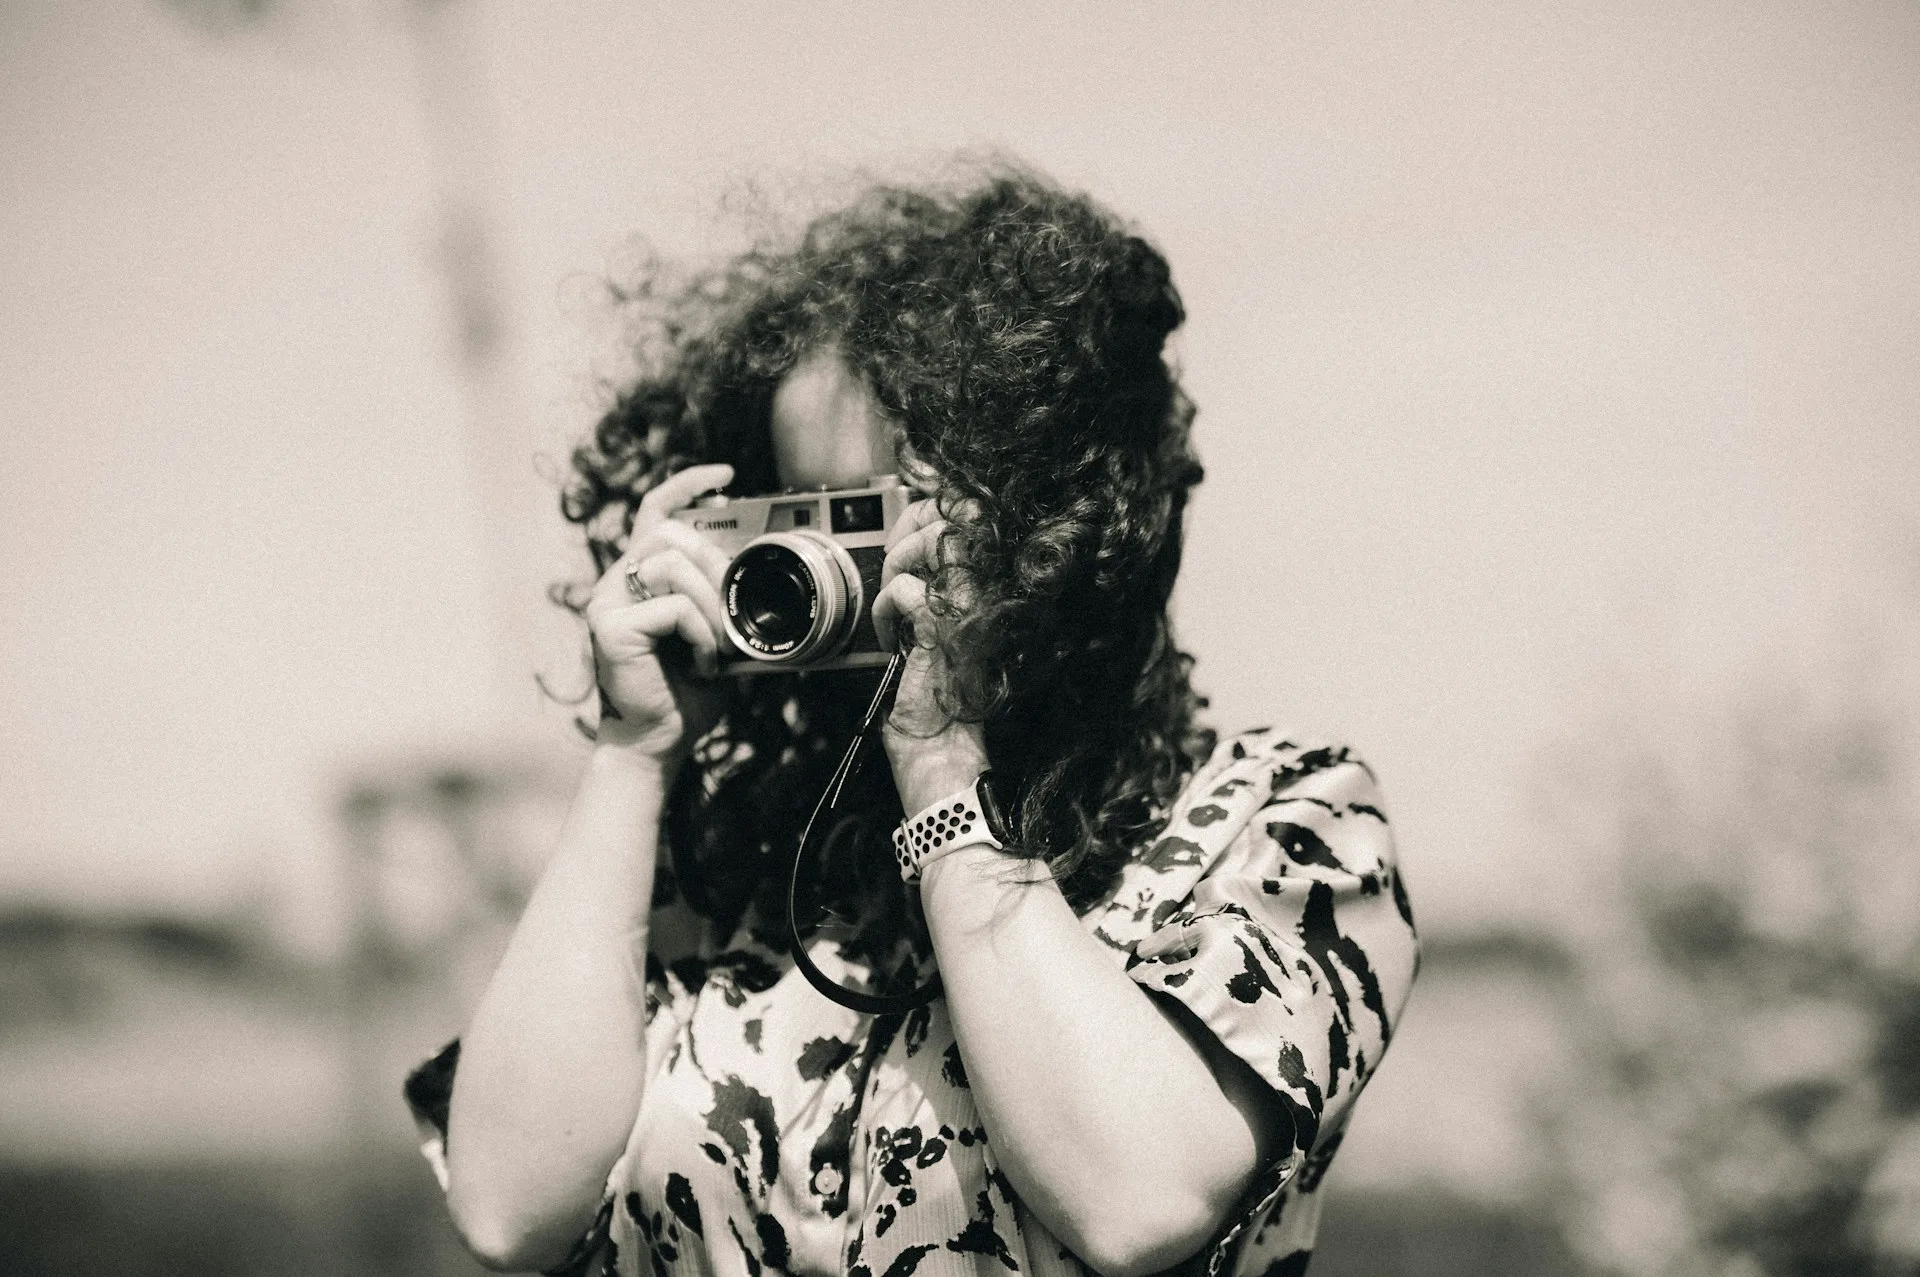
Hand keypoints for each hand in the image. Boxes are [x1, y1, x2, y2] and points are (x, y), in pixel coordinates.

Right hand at [585, 464, 737, 764]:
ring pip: (672, 565)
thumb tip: (761, 574)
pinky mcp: (610, 627)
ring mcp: (608, 602)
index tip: (726, 476)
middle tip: (731, 607)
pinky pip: (673, 606)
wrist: (658, 743)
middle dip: (714, 562)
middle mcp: (617, 582)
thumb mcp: (715, 636)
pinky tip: (702, 663)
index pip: (655, 511)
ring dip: (711, 605)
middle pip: (669, 533)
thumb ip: (723, 601)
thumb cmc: (685, 694)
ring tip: (718, 646)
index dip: (688, 485)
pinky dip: (701, 634)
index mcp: (641, 578)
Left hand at [873, 497, 989, 810]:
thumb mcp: (930, 626)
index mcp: (982, 585)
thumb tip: (906, 547)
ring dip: (895, 571)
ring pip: (927, 545)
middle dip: (905, 535)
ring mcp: (969, 606)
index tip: (901, 534)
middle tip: (893, 569)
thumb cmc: (933, 696)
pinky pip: (905, 589)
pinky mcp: (946, 625)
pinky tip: (892, 638)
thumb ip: (928, 584)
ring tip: (892, 610)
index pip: (961, 517)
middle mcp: (983, 590)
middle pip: (946, 519)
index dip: (924, 513)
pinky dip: (885, 609)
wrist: (937, 747)